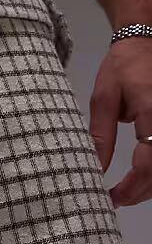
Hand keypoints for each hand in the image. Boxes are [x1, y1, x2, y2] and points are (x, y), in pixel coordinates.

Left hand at [89, 37, 151, 206]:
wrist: (145, 42)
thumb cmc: (122, 68)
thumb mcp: (103, 100)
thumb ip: (101, 136)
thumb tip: (96, 169)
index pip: (149, 162)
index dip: (133, 187)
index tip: (113, 198)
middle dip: (142, 191)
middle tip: (119, 200)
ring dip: (151, 185)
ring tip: (128, 193)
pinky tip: (143, 177)